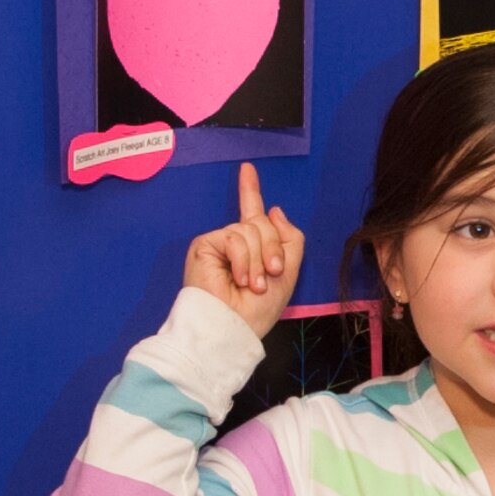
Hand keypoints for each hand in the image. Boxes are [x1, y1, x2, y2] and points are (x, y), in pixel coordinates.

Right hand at [183, 163, 304, 339]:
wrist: (234, 327)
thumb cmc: (258, 309)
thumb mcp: (289, 272)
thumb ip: (289, 238)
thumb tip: (273, 209)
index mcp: (253, 247)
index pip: (252, 212)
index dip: (250, 190)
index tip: (248, 169)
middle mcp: (235, 241)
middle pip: (264, 223)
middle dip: (274, 250)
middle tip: (270, 276)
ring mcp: (220, 242)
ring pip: (252, 230)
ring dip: (258, 260)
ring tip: (252, 284)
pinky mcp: (205, 245)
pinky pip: (235, 237)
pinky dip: (242, 259)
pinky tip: (238, 279)